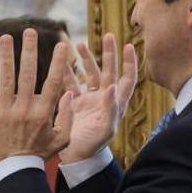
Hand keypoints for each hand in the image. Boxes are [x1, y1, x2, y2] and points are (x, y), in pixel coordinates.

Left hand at [0, 29, 74, 174]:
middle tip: (30, 31)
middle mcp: (23, 108)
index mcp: (42, 112)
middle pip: (27, 73)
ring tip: (6, 37)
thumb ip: (67, 117)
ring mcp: (4, 110)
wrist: (12, 170)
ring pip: (5, 78)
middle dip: (29, 50)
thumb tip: (68, 93)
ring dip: (5, 56)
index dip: (58, 62)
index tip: (62, 44)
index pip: (52, 81)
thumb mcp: (61, 139)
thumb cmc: (38, 154)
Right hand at [57, 34, 137, 163]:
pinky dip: (67, 71)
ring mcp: (89, 100)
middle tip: (108, 35)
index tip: (128, 45)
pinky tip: (61, 61)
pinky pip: (71, 82)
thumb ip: (111, 107)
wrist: (75, 157)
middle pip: (108, 70)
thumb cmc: (94, 145)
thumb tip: (114, 85)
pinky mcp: (74, 102)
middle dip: (108, 53)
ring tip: (77, 44)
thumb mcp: (105, 128)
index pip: (128, 79)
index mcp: (116, 103)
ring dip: (85, 59)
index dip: (129, 63)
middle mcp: (104, 99)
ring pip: (89, 73)